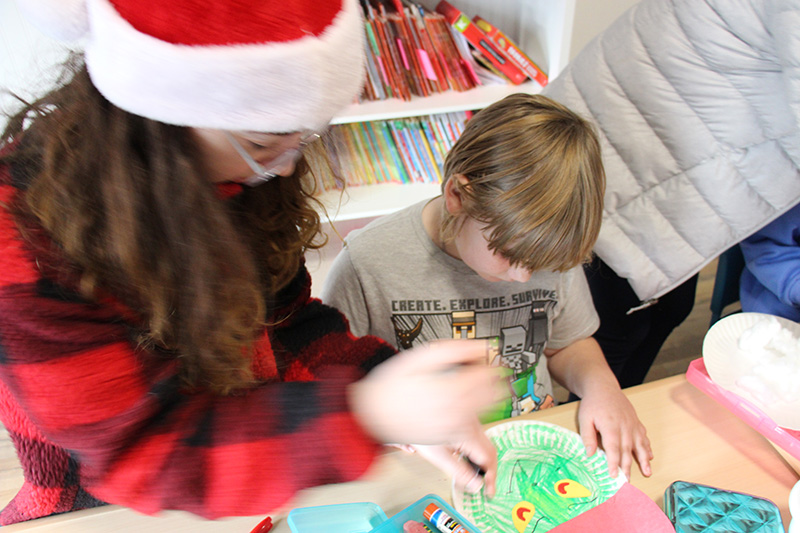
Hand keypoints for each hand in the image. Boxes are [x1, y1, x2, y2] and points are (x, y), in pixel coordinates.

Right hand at [348, 339, 500, 445]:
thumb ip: (453, 350)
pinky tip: (468, 404)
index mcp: (450, 390)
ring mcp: (453, 428)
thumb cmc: (391, 386)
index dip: (493, 360)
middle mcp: (455, 412)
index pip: (487, 374)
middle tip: (494, 368)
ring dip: (491, 396)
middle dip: (497, 379)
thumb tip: (480, 346)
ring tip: (485, 384)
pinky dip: (477, 414)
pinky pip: (472, 427)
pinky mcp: (448, 438)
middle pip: (493, 395)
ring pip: (487, 413)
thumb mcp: (419, 357)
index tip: (491, 353)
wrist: (371, 414)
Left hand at [404, 424, 496, 498]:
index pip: (488, 459)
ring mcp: (471, 419)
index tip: (488, 491)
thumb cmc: (420, 429)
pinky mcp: (467, 418)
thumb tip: (475, 485)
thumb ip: (459, 472)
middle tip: (485, 486)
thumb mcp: (439, 456)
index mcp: (469, 434)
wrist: (410, 410)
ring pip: (485, 443)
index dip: (490, 478)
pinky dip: (478, 450)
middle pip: (490, 451)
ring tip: (475, 474)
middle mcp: (473, 424)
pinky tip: (467, 456)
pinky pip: (479, 437)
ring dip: (484, 460)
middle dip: (489, 470)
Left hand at [576, 385, 652, 479]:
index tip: (614, 476)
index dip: (614, 464)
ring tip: (647, 472)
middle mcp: (624, 427)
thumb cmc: (592, 404)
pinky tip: (649, 456)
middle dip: (627, 467)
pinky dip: (647, 447)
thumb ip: (587, 436)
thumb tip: (589, 454)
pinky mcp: (636, 422)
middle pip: (627, 451)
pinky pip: (643, 437)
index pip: (613, 449)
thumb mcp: (585, 419)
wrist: (603, 387)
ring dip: (643, 460)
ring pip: (639, 445)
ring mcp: (632, 425)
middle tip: (628, 482)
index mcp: (610, 427)